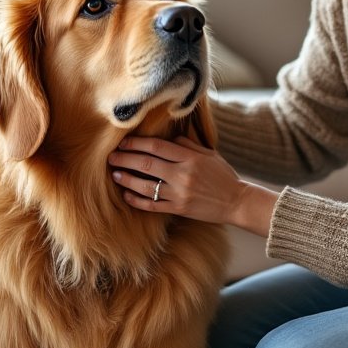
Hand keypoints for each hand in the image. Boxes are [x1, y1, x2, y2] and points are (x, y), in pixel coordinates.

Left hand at [109, 136, 277, 235]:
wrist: (236, 201)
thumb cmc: (222, 175)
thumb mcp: (208, 153)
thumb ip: (186, 145)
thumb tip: (166, 138)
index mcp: (190, 157)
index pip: (157, 147)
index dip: (137, 143)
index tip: (123, 143)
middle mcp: (183, 174)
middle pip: (146, 164)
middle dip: (125, 159)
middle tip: (111, 157)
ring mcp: (180, 193)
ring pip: (145, 186)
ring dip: (127, 179)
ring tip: (116, 174)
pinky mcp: (179, 209)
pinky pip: (152, 205)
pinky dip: (137, 200)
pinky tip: (127, 195)